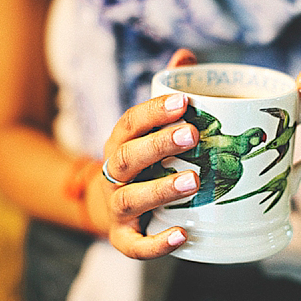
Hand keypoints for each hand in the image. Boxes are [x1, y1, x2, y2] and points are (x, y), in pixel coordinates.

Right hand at [98, 51, 199, 258]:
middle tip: (193, 135)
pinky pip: (135, 245)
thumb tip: (186, 55)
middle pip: (128, 158)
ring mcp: (116, 207)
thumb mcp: (148, 129)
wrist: (107, 207)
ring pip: (131, 198)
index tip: (185, 101)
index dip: (154, 111)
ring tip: (194, 180)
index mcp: (121, 142)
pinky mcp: (122, 238)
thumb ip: (167, 93)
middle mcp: (114, 173)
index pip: (131, 122)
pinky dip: (156, 244)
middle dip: (158, 145)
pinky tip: (183, 236)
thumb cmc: (141, 162)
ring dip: (160, 189)